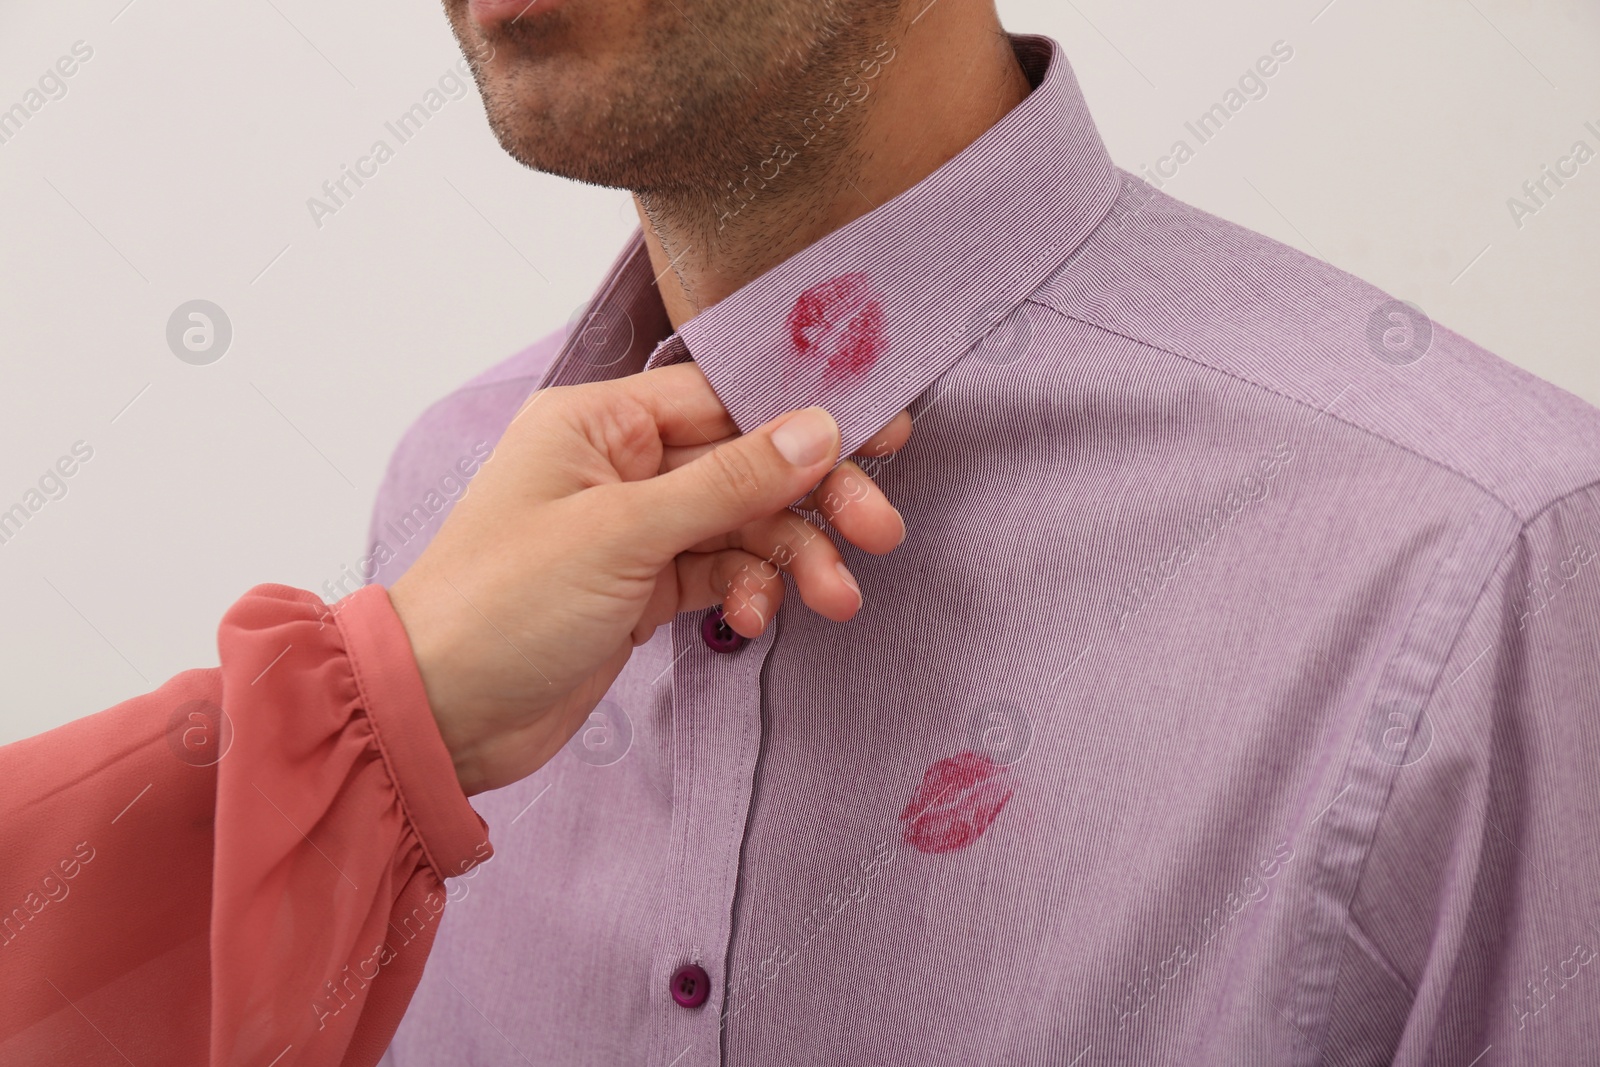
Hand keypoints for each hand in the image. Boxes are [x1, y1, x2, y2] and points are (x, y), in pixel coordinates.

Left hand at [387, 362, 911, 794]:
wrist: (439, 716)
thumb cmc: (505, 604)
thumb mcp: (623, 534)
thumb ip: (729, 481)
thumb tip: (819, 427)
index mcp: (599, 423)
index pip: (724, 398)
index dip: (804, 416)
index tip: (881, 437)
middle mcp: (618, 466)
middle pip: (746, 463)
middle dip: (813, 499)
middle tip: (879, 533)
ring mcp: (631, 530)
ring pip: (741, 524)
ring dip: (791, 558)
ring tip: (835, 599)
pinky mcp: (639, 589)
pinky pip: (718, 572)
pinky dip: (746, 592)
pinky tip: (752, 621)